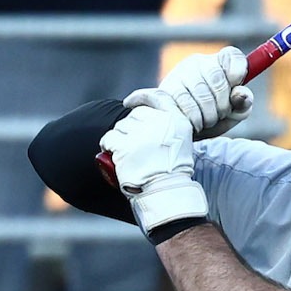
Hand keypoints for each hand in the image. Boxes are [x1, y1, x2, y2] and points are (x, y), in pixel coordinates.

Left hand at [98, 99, 207, 232]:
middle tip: (132, 143)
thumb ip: (170, 123)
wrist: (166, 192)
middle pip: (134, 115)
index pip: (155, 98)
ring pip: (121, 126)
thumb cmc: (173, 171)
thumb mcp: (183, 140)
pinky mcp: (125, 147)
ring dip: (119, 137)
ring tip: (124, 151)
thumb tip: (147, 111)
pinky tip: (112, 152)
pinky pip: (109, 138)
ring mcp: (142, 135)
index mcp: (176, 120)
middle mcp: (160, 124)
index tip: (130, 102)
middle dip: (130, 126)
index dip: (140, 98)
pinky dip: (107, 145)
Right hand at [126, 47, 253, 139]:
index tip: (236, 85)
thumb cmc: (211, 117)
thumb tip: (241, 94)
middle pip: (217, 78)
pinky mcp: (166, 89)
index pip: (232, 56)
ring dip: (209, 115)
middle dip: (223, 104)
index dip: (238, 70)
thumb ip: (243, 104)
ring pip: (201, 93)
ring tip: (207, 121)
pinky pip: (185, 104)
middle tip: (220, 115)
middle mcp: (198, 63)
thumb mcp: (233, 113)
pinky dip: (194, 119)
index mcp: (219, 63)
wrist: (180, 132)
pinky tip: (194, 123)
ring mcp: (179, 74)